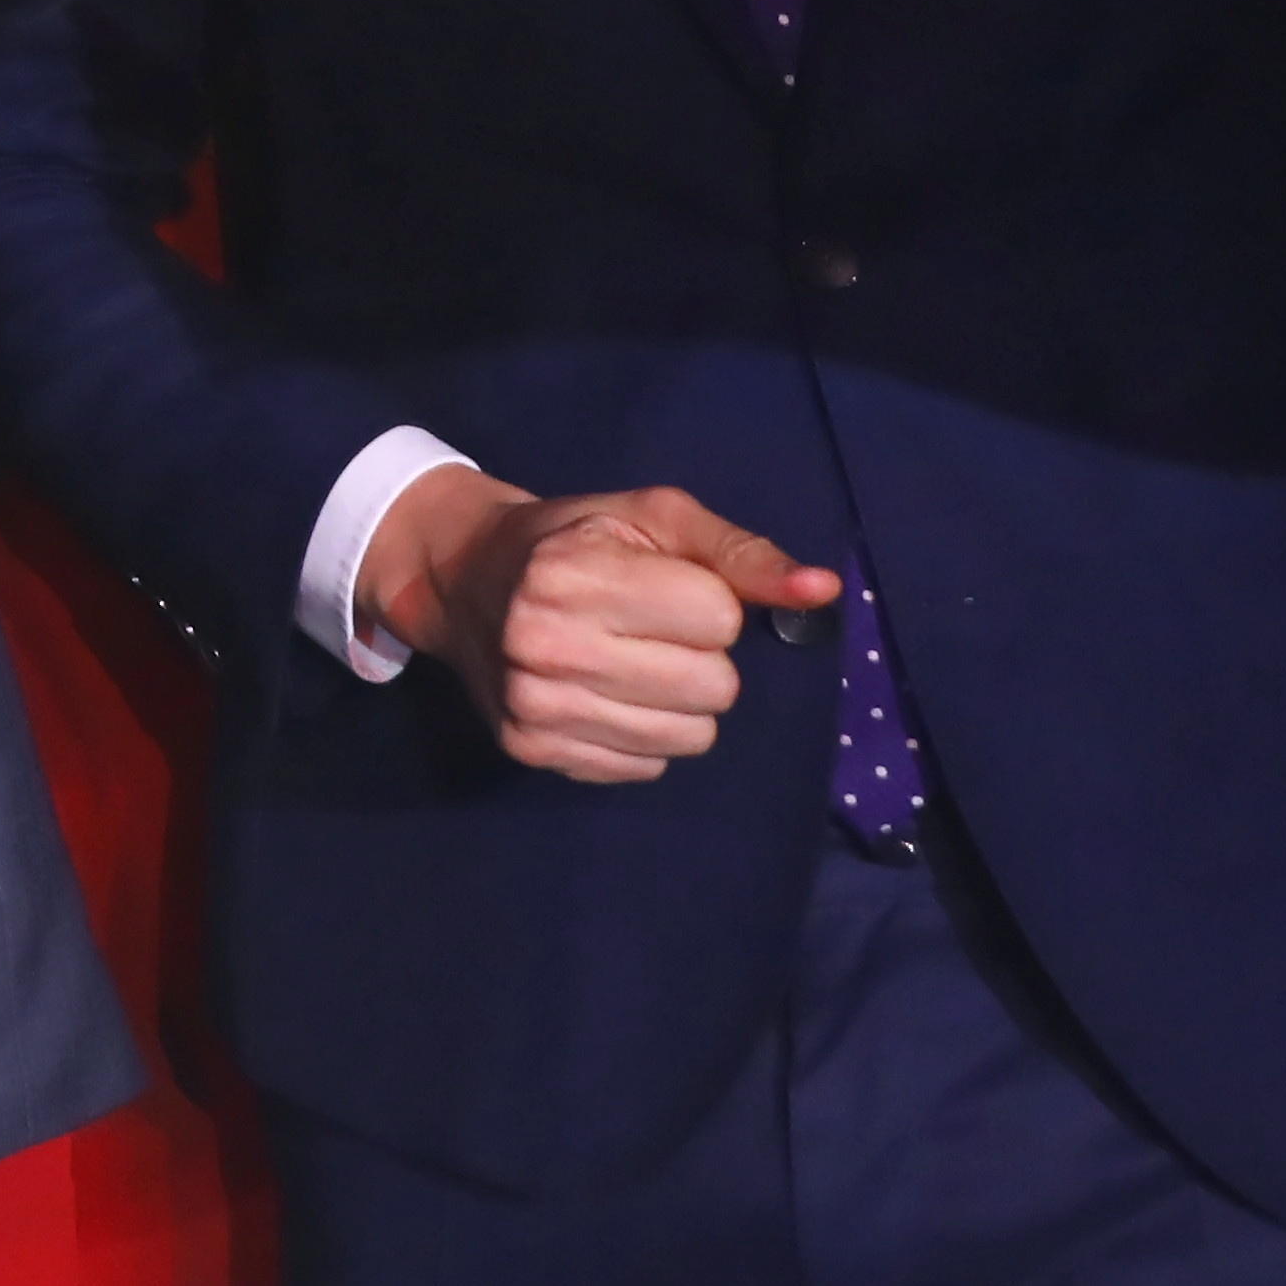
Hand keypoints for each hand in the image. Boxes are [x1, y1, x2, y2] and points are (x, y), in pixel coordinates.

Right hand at [361, 467, 839, 782]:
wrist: (462, 577)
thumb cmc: (576, 539)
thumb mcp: (655, 519)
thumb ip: (741, 553)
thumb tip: (823, 590)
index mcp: (572, 573)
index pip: (719, 618)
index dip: (706, 602)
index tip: (662, 588)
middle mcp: (545, 642)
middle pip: (715, 687)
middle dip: (697, 657)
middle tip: (645, 630)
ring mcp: (535, 704)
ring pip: (690, 736)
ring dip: (677, 702)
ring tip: (628, 664)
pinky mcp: (532, 749)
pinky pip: (648, 766)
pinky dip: (640, 734)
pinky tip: (602, 695)